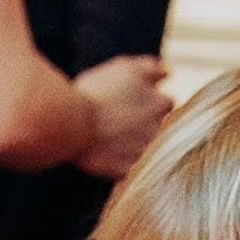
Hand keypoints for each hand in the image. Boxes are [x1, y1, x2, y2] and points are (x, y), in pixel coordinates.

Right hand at [70, 53, 169, 179]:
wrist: (72, 124)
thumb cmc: (96, 92)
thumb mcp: (125, 68)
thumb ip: (151, 68)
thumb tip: (166, 74)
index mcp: (160, 104)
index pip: (165, 104)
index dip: (149, 103)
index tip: (133, 105)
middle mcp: (157, 130)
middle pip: (158, 128)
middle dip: (144, 126)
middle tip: (120, 122)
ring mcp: (142, 152)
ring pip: (143, 149)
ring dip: (132, 144)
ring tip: (110, 137)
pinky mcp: (126, 171)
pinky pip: (128, 169)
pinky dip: (119, 163)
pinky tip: (105, 153)